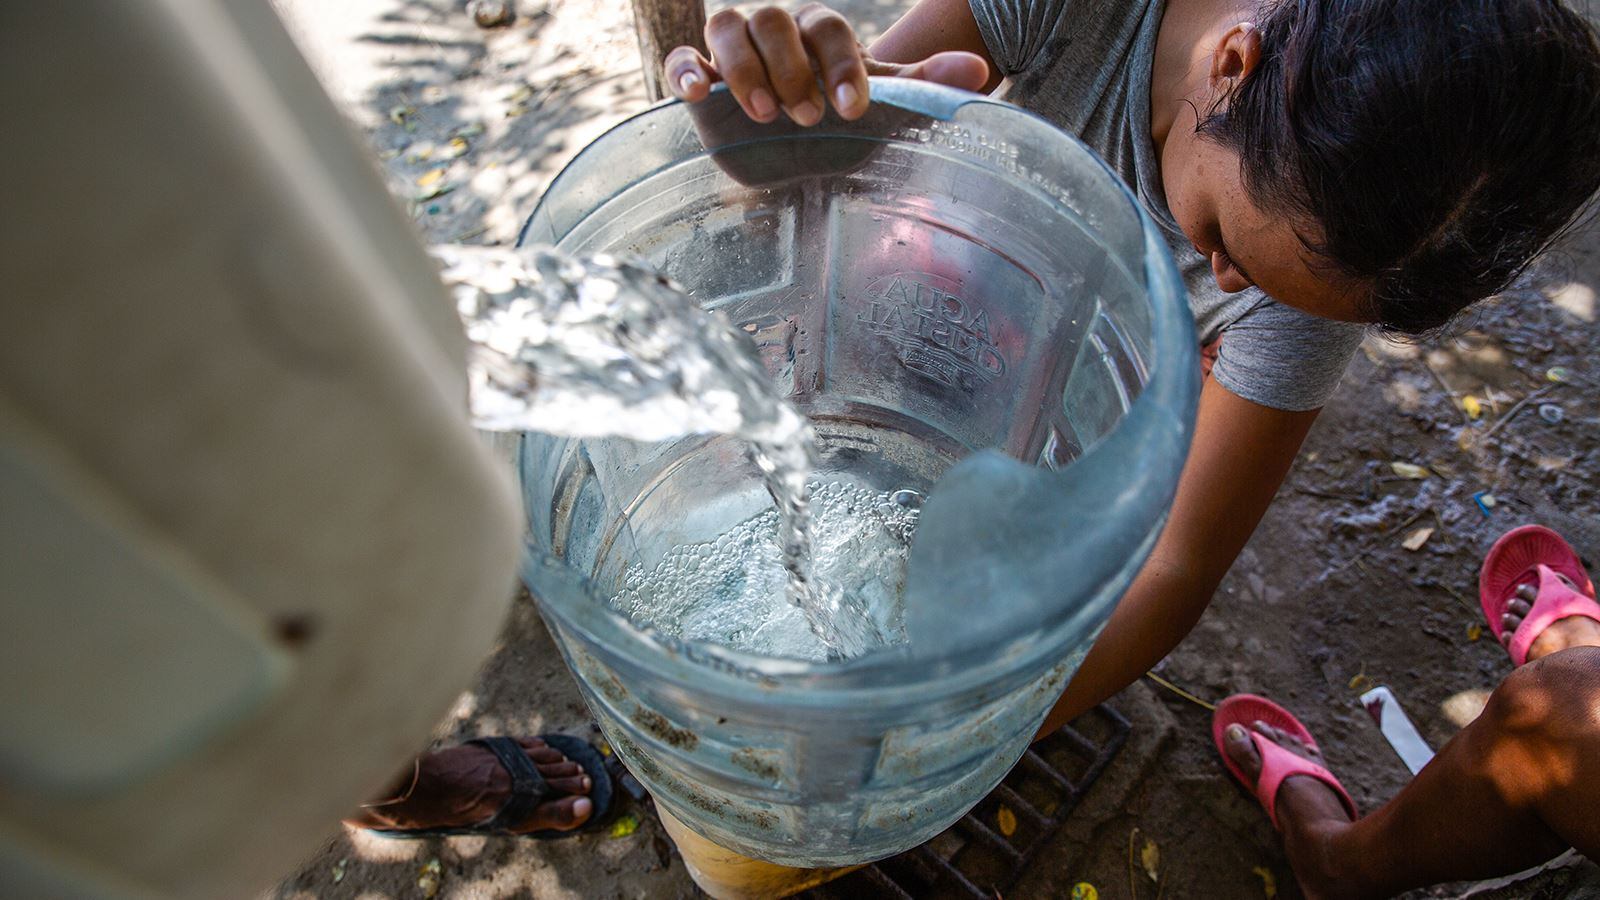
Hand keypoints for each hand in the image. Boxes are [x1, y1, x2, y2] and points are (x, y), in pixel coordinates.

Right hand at [665, 3, 989, 124]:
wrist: (799, 159)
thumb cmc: (842, 125)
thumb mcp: (884, 108)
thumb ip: (923, 85)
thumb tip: (979, 71)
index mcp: (819, 35)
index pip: (827, 27)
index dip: (840, 64)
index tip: (852, 109)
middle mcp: (775, 36)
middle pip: (773, 19)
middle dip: (791, 67)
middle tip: (808, 117)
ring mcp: (734, 55)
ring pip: (726, 25)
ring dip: (744, 66)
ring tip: (765, 114)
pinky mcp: (700, 82)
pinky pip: (682, 58)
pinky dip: (686, 69)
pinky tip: (697, 93)